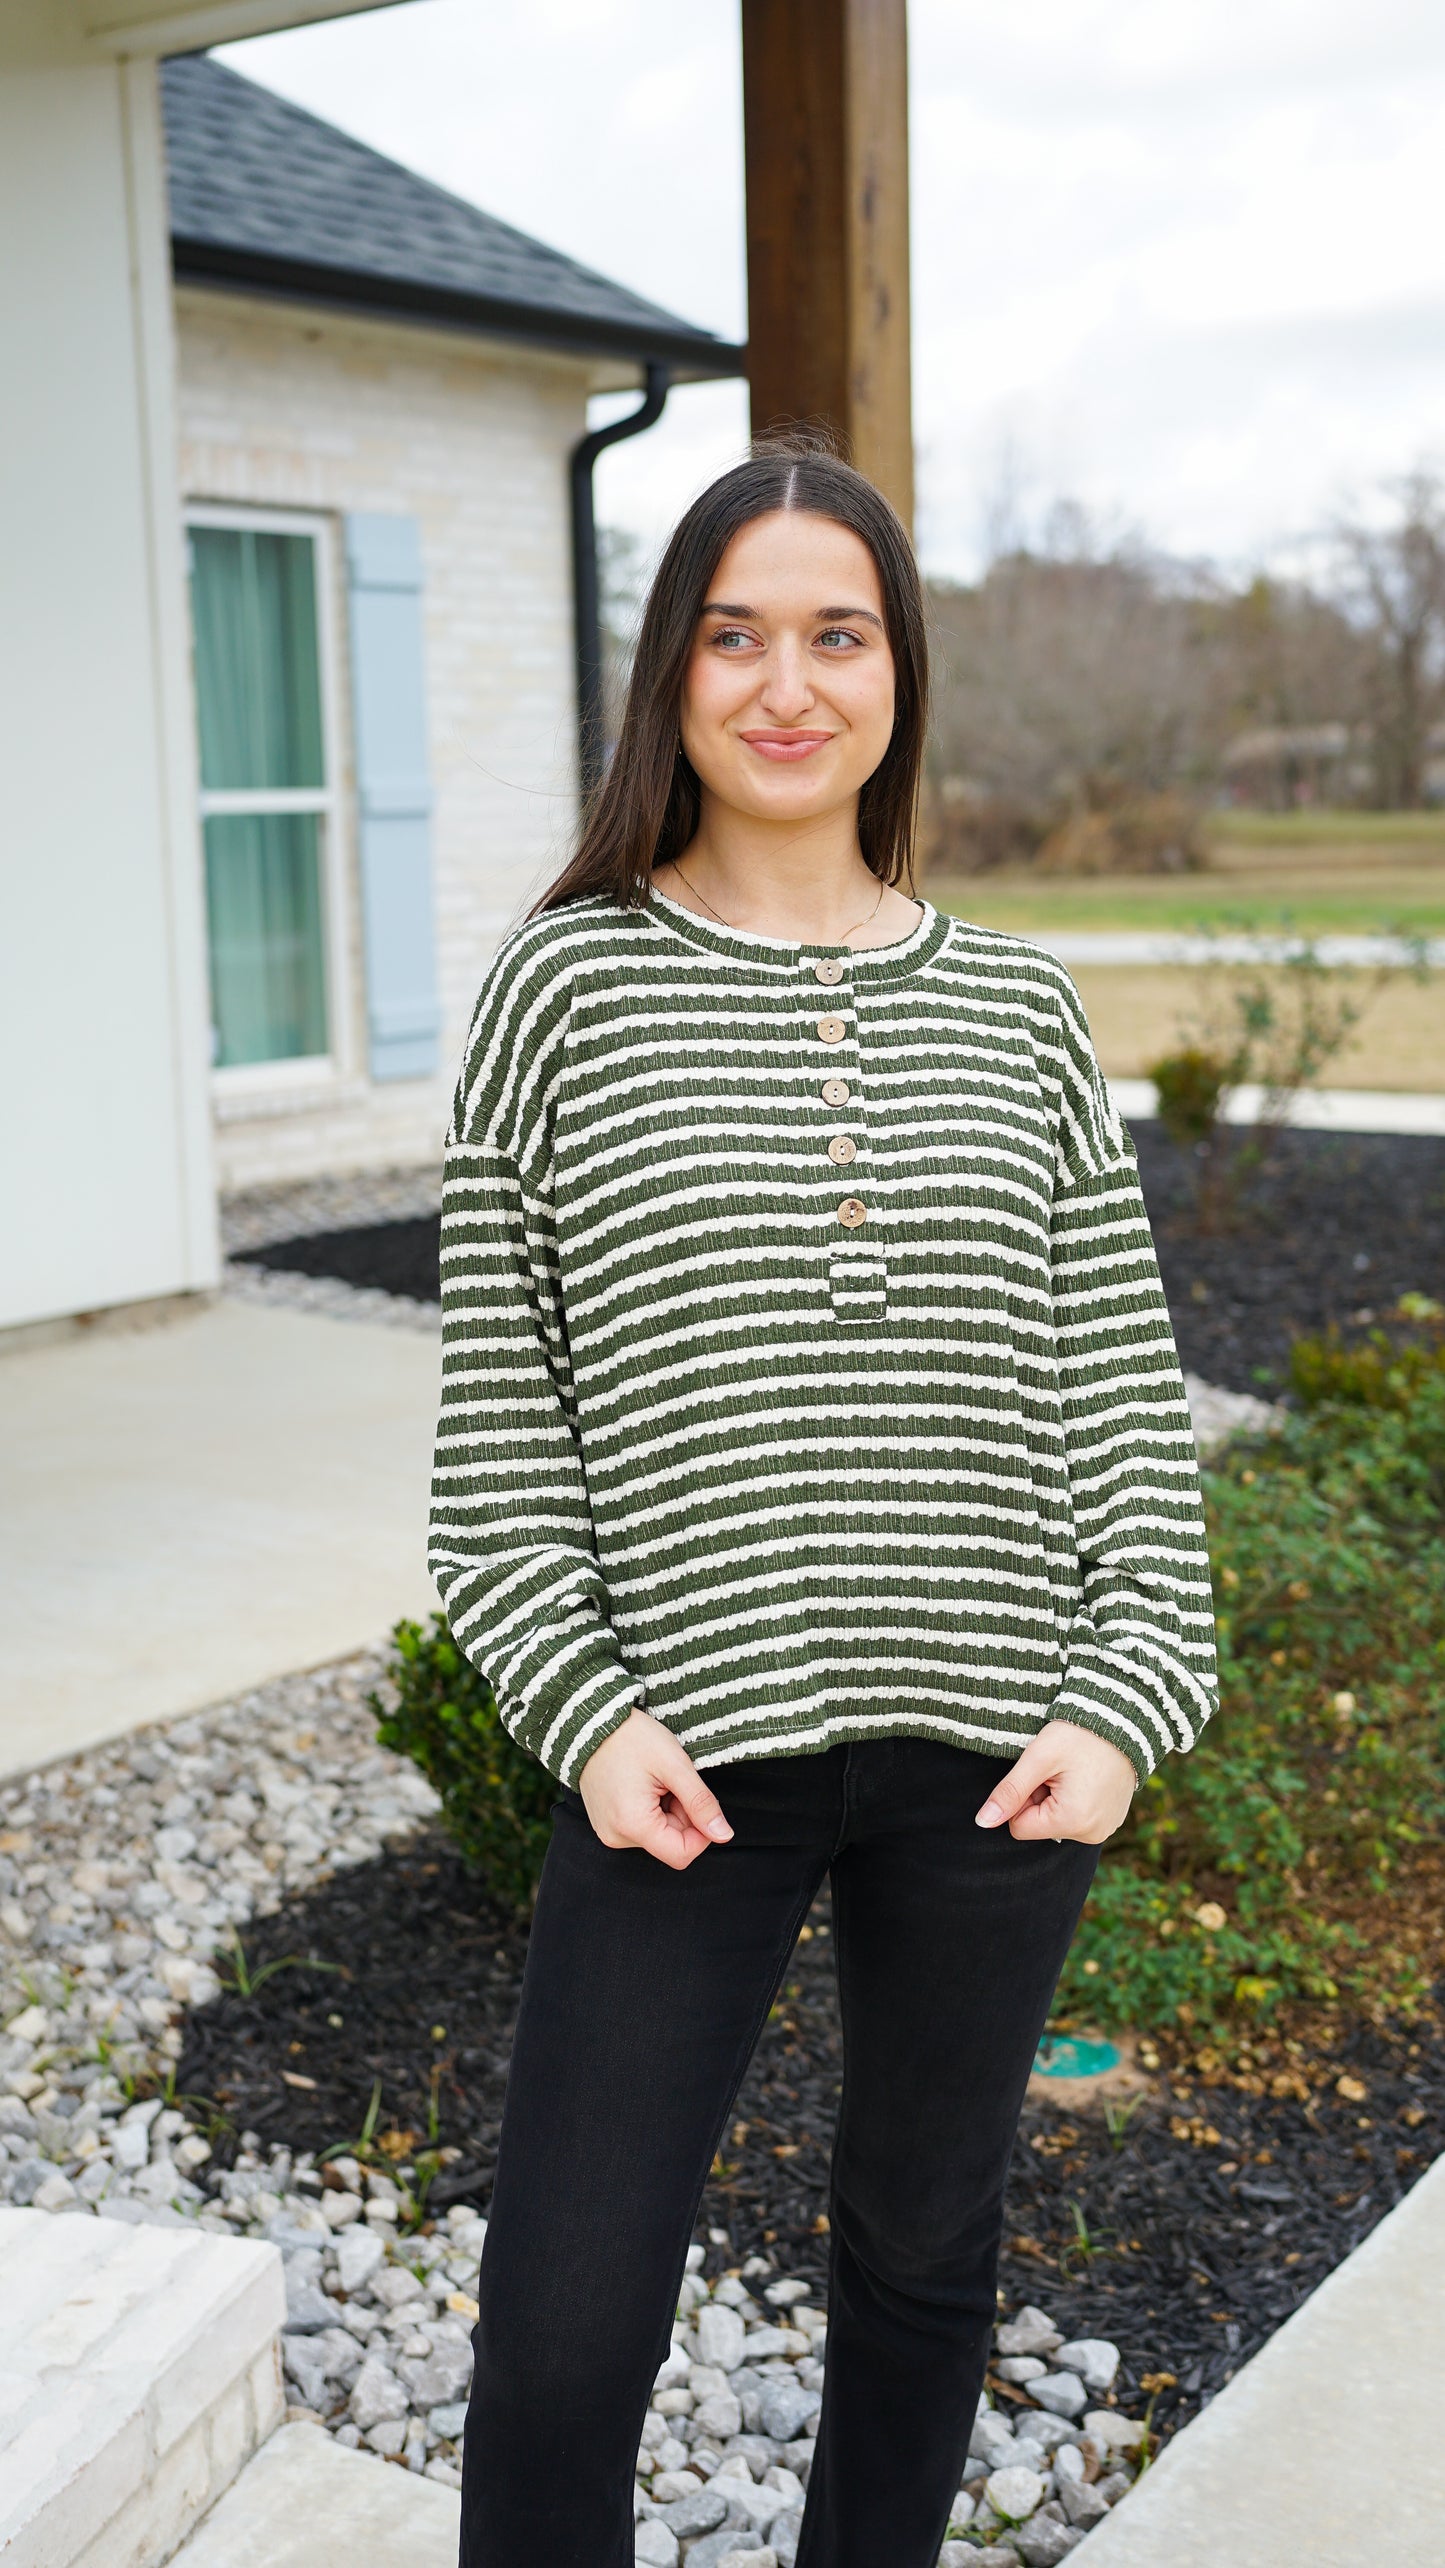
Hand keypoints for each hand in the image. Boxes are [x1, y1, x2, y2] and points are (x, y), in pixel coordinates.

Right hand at [578, 1707, 734, 1870]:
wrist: (592, 1722)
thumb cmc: (632, 1738)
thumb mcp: (675, 1766)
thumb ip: (701, 1803)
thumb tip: (725, 1836)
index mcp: (632, 1826)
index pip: (682, 1855)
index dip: (701, 1832)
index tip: (697, 1800)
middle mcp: (616, 1837)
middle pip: (670, 1843)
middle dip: (682, 1814)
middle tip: (671, 1781)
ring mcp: (609, 1831)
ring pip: (658, 1835)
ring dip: (667, 1810)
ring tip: (654, 1780)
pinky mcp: (607, 1823)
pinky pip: (642, 1827)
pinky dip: (652, 1808)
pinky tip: (643, 1784)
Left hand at [975, 1720, 1136, 1844]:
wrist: (1122, 1719)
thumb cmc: (1078, 1734)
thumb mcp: (1038, 1758)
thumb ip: (1009, 1791)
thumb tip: (982, 1822)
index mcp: (1073, 1822)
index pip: (1019, 1827)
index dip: (1022, 1797)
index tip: (1041, 1774)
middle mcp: (1092, 1834)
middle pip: (1039, 1825)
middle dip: (1041, 1797)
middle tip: (1059, 1769)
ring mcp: (1104, 1829)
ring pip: (1057, 1821)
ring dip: (1057, 1797)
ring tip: (1074, 1771)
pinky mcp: (1111, 1821)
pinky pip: (1078, 1818)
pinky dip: (1075, 1798)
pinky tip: (1087, 1776)